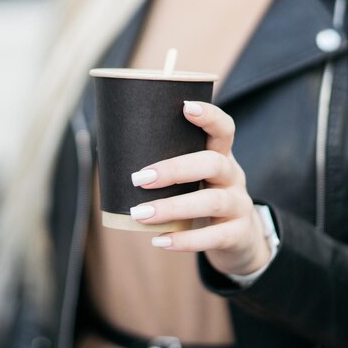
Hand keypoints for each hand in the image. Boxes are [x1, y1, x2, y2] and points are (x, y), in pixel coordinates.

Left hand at [129, 101, 270, 275]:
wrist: (238, 239)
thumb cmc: (199, 198)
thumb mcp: (191, 179)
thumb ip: (164, 165)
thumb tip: (108, 154)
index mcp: (220, 155)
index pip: (223, 129)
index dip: (209, 116)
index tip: (185, 107)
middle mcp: (233, 175)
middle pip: (213, 163)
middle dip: (174, 169)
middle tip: (138, 178)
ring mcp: (239, 205)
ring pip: (211, 201)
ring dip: (172, 207)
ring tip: (140, 214)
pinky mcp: (238, 234)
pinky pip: (214, 236)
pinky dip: (185, 240)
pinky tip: (159, 241)